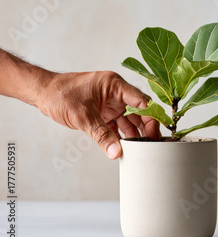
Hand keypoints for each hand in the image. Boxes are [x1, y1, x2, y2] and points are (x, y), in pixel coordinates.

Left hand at [36, 71, 160, 158]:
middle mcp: (116, 93)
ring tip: (140, 148)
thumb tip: (115, 151)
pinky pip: (118, 124)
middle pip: (140, 111)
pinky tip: (126, 146)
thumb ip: (102, 135)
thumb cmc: (60, 94)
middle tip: (151, 143)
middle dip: (146, 127)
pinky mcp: (104, 112)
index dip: (151, 117)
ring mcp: (111, 102)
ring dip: (134, 133)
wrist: (42, 93)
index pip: (141, 101)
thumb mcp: (83, 116)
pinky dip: (121, 135)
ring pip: (130, 119)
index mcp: (115, 85)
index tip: (155, 134)